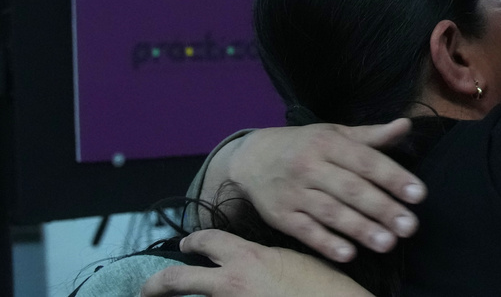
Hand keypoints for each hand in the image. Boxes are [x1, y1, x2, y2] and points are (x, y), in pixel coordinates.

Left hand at [141, 229, 372, 296]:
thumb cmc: (322, 287)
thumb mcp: (293, 260)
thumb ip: (265, 258)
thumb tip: (249, 261)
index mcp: (248, 258)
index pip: (208, 241)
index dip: (192, 242)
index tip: (186, 245)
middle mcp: (232, 282)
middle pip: (178, 279)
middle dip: (157, 283)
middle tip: (148, 288)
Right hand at [227, 120, 426, 261]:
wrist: (251, 158)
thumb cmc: (304, 145)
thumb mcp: (335, 133)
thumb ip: (371, 136)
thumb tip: (405, 125)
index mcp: (328, 143)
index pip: (365, 160)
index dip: (393, 177)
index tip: (418, 194)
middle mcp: (310, 166)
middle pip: (351, 189)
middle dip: (383, 208)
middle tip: (410, 227)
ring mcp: (294, 192)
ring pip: (330, 212)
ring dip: (360, 229)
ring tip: (388, 243)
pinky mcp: (281, 216)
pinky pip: (305, 231)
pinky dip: (326, 243)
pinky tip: (349, 254)